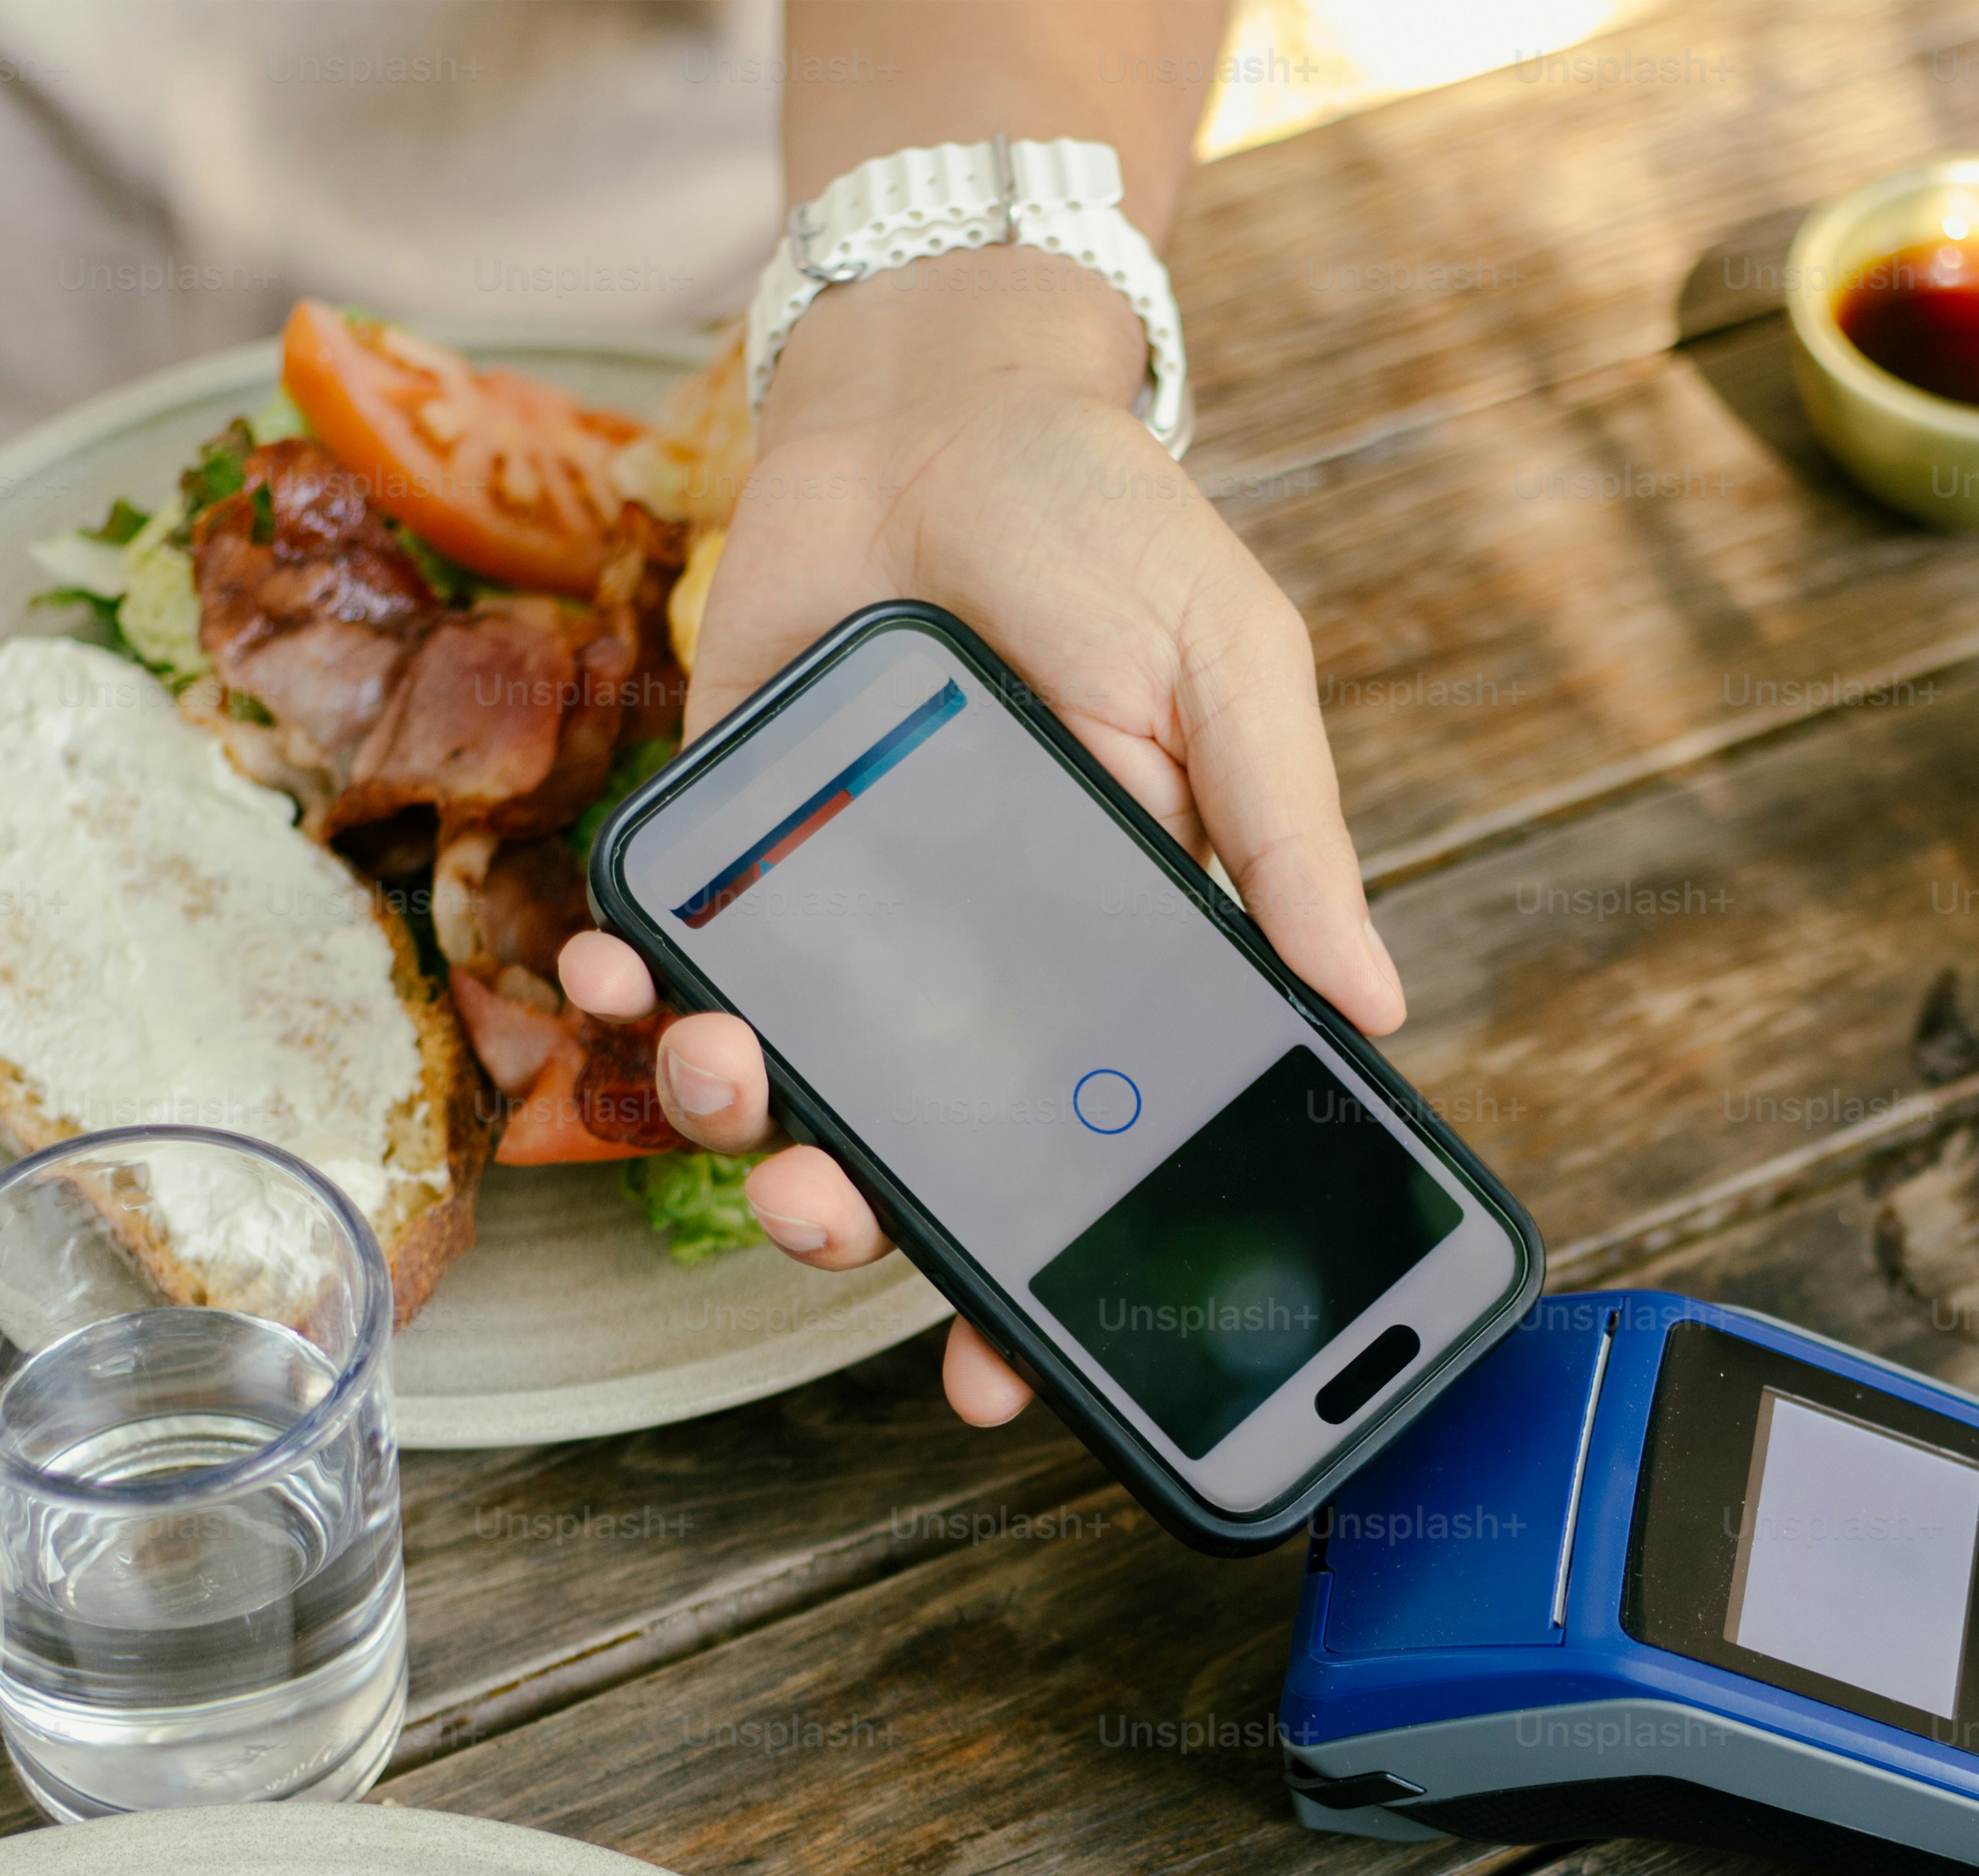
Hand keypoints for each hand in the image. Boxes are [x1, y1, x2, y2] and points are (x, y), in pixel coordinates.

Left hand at [558, 251, 1398, 1425]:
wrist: (937, 396)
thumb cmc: (1107, 534)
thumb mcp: (1231, 671)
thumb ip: (1286, 838)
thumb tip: (1369, 1007)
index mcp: (1097, 965)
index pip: (1070, 1166)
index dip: (1033, 1290)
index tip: (998, 1376)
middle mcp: (960, 976)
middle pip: (900, 1158)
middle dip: (851, 1220)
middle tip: (829, 1210)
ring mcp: (831, 920)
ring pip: (766, 1087)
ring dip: (727, 1112)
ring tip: (720, 1062)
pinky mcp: (727, 847)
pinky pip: (657, 959)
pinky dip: (616, 984)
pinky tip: (608, 969)